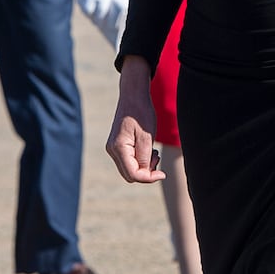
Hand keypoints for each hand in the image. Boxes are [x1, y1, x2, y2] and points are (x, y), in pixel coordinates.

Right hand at [105, 55, 165, 182]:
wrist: (133, 95)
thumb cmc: (141, 112)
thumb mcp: (147, 136)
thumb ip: (144, 157)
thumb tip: (144, 174)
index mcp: (118, 147)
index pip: (133, 174)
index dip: (149, 178)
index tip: (162, 173)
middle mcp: (112, 150)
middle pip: (130, 175)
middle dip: (146, 172)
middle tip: (157, 157)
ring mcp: (113, 148)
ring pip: (129, 169)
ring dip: (144, 166)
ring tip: (154, 151)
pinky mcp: (117, 145)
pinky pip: (129, 161)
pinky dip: (140, 160)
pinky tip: (148, 149)